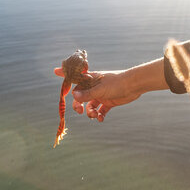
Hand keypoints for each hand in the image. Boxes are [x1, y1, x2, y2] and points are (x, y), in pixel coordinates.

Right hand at [51, 57, 167, 121]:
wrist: (134, 85)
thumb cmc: (117, 83)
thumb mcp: (100, 89)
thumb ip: (87, 94)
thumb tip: (73, 95)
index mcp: (91, 79)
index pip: (75, 76)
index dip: (65, 74)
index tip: (55, 70)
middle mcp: (94, 87)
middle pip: (80, 96)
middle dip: (78, 105)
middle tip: (80, 111)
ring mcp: (101, 94)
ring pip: (90, 105)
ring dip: (90, 112)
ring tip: (95, 115)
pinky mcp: (109, 102)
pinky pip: (100, 111)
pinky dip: (99, 116)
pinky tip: (100, 119)